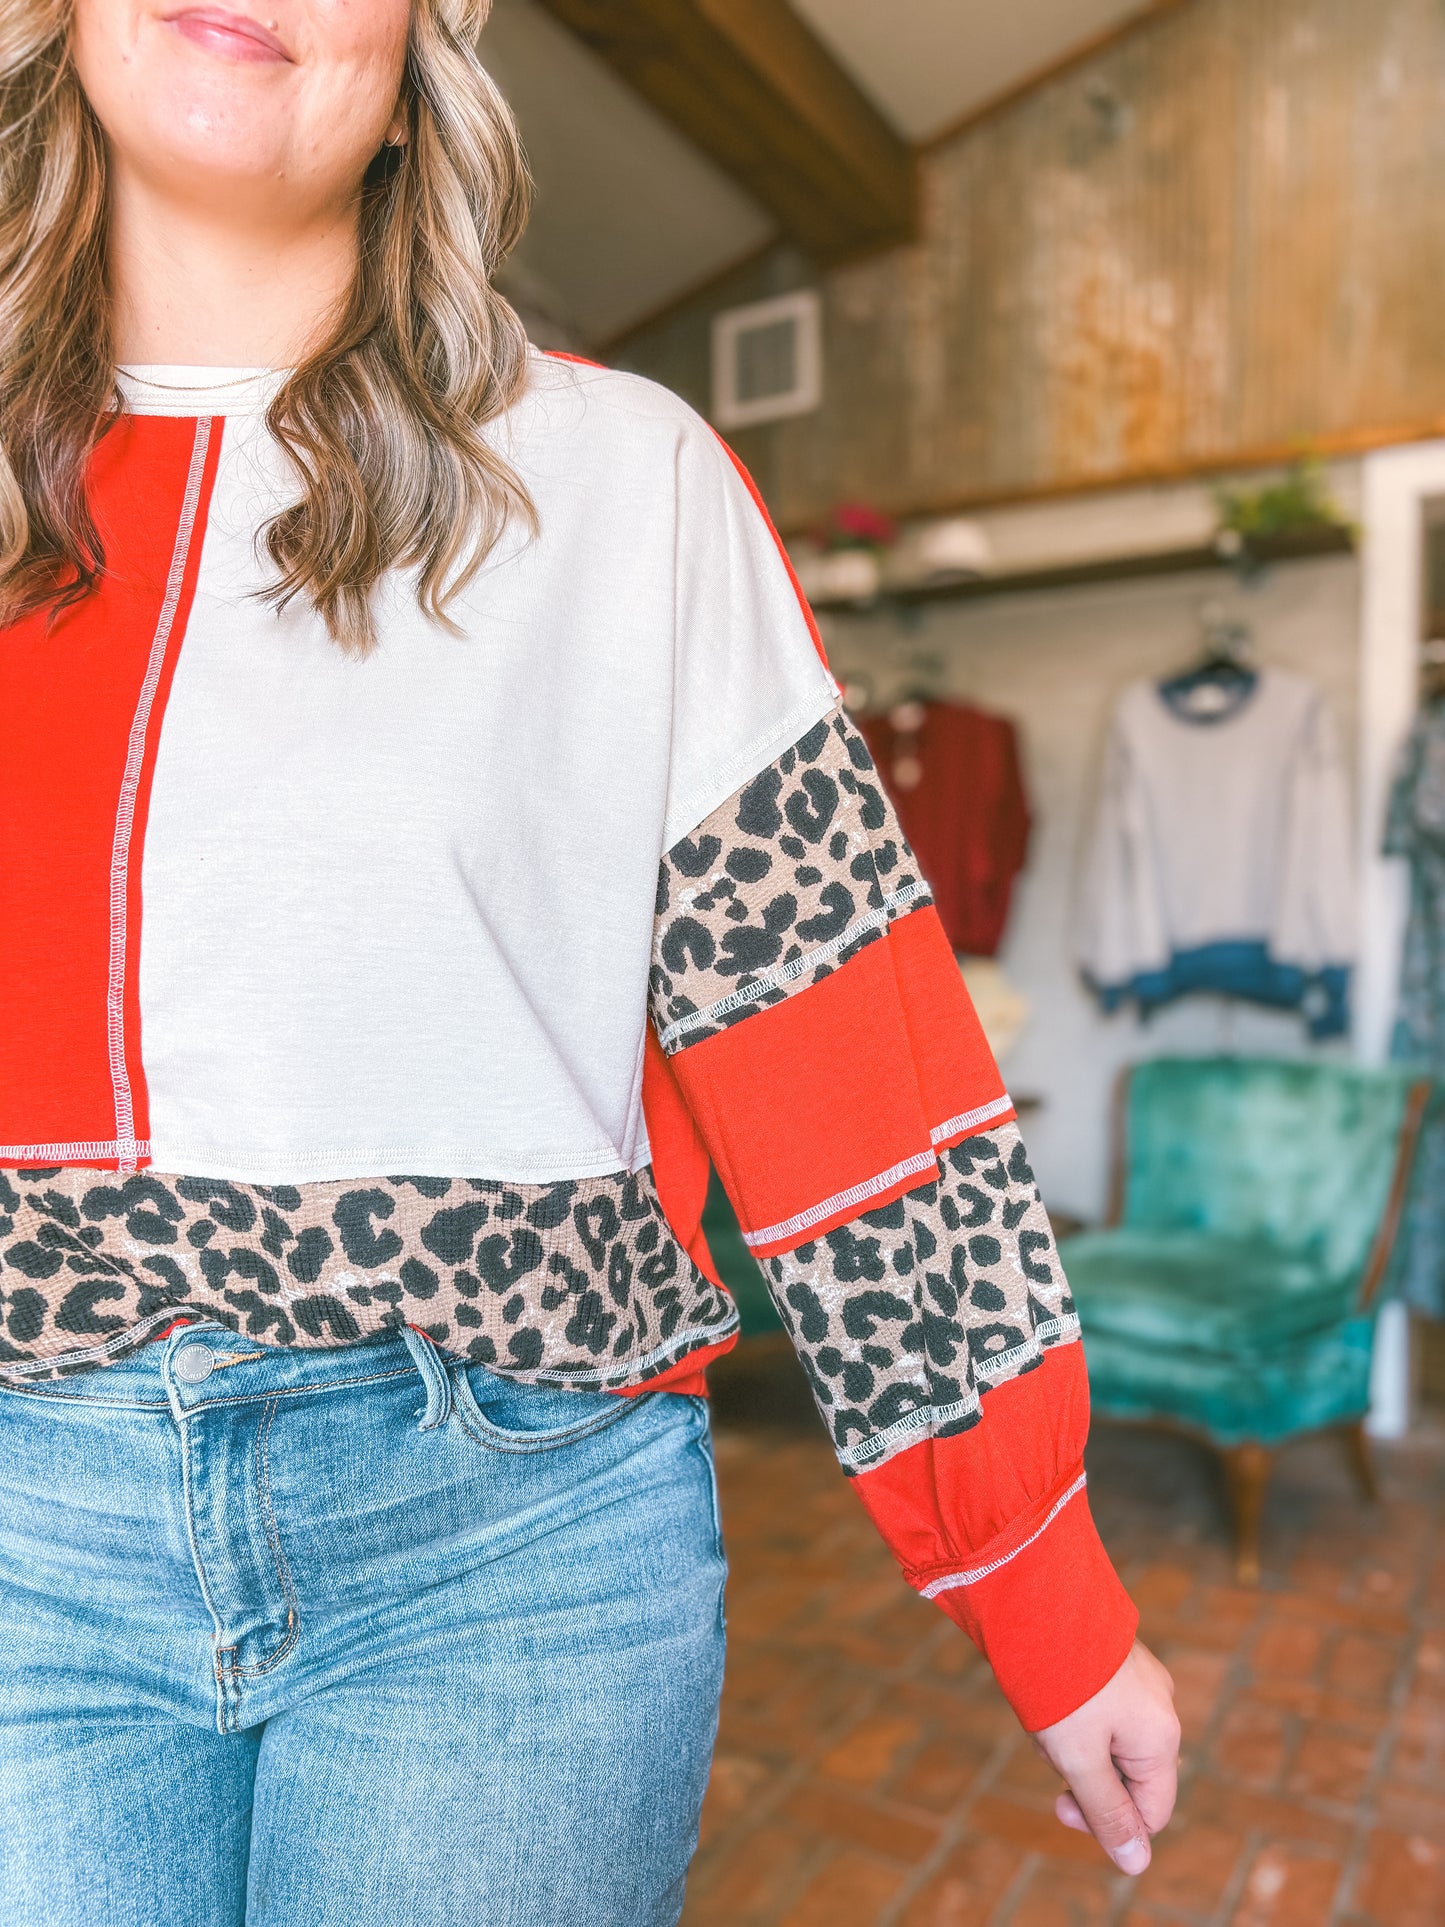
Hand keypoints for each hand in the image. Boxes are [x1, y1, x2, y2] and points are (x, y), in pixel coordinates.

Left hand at [1032, 1640, 1179, 1875]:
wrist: (1037, 1598)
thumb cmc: (1060, 1681)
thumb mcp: (1080, 1759)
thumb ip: (1107, 1812)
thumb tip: (1136, 1864)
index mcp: (1161, 1736)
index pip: (1149, 1813)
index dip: (1105, 1822)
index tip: (1060, 1802)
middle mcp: (1159, 1707)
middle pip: (1124, 1775)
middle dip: (1080, 1771)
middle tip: (1046, 1745)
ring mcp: (1137, 1679)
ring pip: (1103, 1740)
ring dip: (1067, 1739)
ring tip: (1038, 1709)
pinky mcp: (1112, 1659)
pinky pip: (1093, 1707)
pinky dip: (1065, 1710)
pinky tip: (1040, 1689)